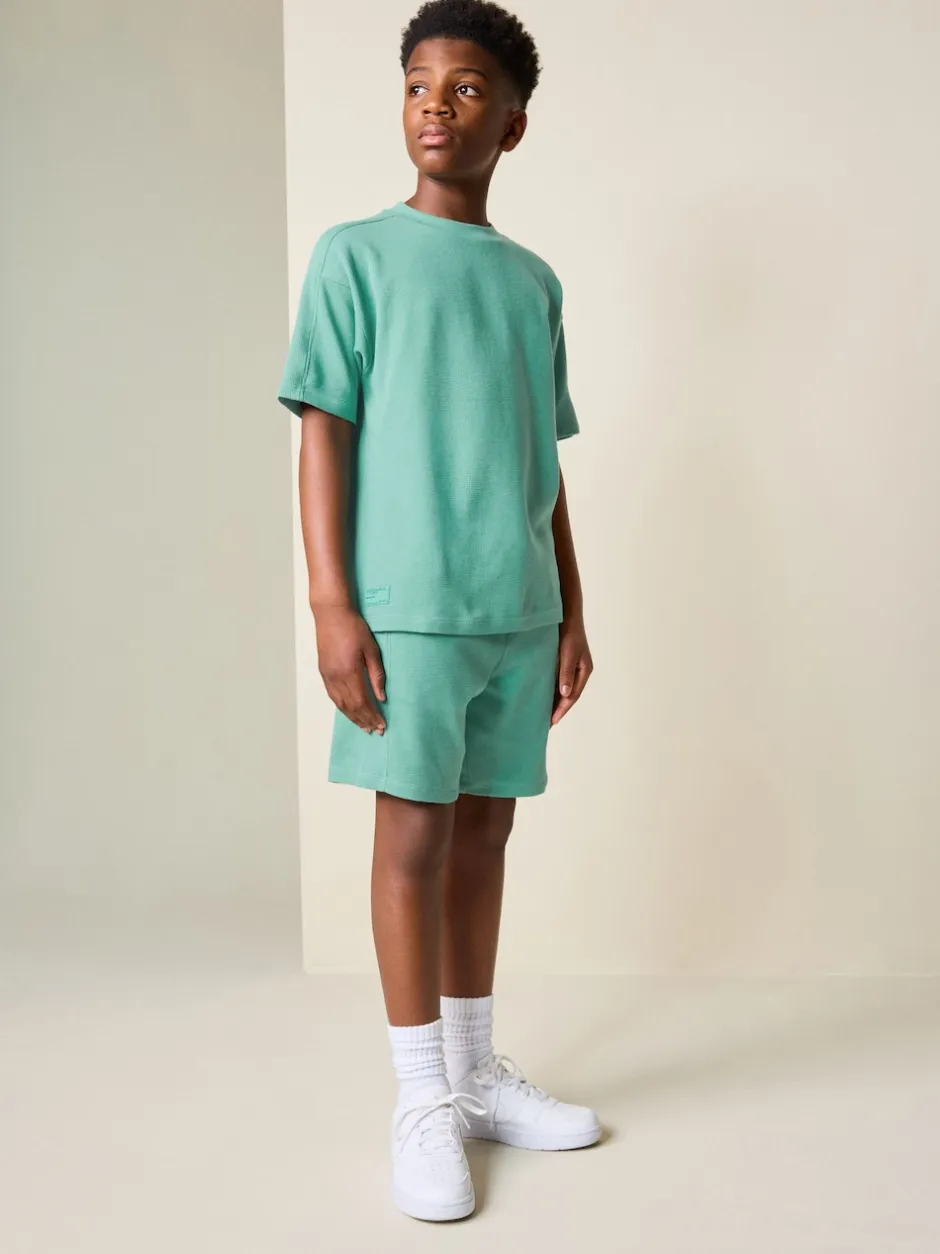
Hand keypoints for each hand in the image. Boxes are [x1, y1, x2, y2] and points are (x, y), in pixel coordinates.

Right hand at [313, 604, 386, 733]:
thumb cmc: (353, 627)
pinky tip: (348, 711)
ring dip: (352, 717)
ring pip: (340, 704)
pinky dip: (342, 707)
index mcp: (350, 672)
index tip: (381, 725)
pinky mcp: (324, 671)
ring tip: (363, 726)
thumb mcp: (371, 649)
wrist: (331, 614)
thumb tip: (382, 696)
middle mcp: (336, 677)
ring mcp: (328, 675)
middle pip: (351, 707)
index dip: (372, 716)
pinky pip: (333, 696)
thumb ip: (376, 675)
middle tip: (375, 731)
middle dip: (364, 721)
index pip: (362, 702)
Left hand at [551, 614, 592, 726]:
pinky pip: (557, 680)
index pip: (573, 696)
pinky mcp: (563, 661)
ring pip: (563, 688)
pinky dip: (551, 689)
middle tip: (546, 723)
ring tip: (543, 714)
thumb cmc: (569, 632)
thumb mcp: (567, 653)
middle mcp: (579, 671)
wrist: (567, 613)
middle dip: (558, 709)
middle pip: (569, 695)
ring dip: (555, 701)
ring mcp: (571, 666)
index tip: (552, 721)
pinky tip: (542, 695)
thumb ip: (565, 672)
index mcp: (584, 670)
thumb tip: (565, 694)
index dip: (562, 709)